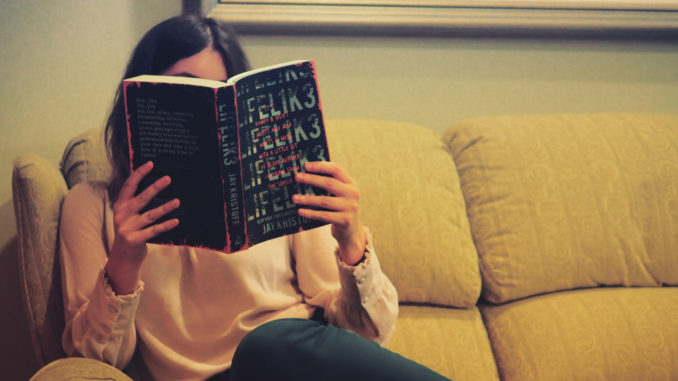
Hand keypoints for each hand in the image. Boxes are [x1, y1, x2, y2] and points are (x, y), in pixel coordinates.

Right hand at [105, 161, 179, 293]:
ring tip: (177, 201)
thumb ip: (135, 203)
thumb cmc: (130, 232)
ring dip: (165, 208)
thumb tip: (155, 185)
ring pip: (150, 215)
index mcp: (120, 206)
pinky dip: (165, 225)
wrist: (122, 258)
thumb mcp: (127, 216)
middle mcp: (121, 215)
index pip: (128, 186)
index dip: (139, 174)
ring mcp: (127, 228)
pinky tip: (176, 221)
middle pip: (141, 198)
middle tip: (168, 178)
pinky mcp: (135, 239)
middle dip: (155, 187)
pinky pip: (154, 230)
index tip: (151, 164)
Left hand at [293, 161, 365, 264]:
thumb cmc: (340, 208)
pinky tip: (300, 211)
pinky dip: (311, 213)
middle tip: (297, 177)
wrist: (351, 230)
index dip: (321, 166)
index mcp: (351, 183)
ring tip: (294, 197)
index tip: (306, 165)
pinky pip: (324, 215)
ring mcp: (350, 207)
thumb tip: (306, 173)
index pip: (337, 169)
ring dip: (307, 199)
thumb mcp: (340, 194)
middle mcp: (353, 194)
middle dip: (311, 179)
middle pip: (329, 183)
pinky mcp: (345, 220)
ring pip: (324, 201)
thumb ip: (330, 183)